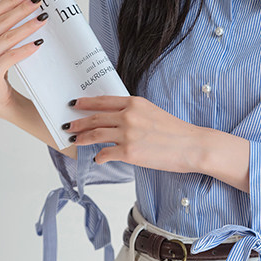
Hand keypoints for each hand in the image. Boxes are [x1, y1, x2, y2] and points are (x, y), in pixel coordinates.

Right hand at [0, 0, 47, 118]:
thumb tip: (16, 7)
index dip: (9, 1)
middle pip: (0, 22)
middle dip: (21, 10)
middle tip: (38, 1)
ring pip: (8, 37)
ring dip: (28, 26)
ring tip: (42, 19)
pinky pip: (12, 56)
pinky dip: (26, 48)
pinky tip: (38, 43)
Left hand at [62, 95, 203, 172]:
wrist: (191, 146)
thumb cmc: (177, 132)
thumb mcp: (153, 112)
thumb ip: (134, 113)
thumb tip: (117, 120)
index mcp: (134, 103)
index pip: (103, 101)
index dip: (86, 103)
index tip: (75, 105)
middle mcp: (128, 116)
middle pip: (95, 118)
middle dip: (79, 122)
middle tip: (69, 125)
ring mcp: (127, 134)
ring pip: (95, 135)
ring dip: (83, 138)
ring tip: (76, 140)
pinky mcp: (128, 153)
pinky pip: (105, 154)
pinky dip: (99, 157)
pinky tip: (98, 158)